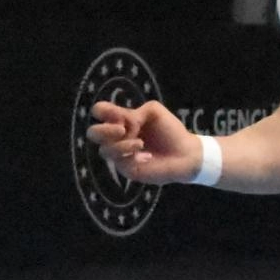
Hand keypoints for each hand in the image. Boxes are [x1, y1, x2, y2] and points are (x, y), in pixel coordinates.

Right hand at [86, 99, 202, 184]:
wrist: (186, 153)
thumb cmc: (171, 131)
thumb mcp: (153, 111)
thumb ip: (134, 112)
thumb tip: (122, 127)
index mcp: (122, 120)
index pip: (100, 112)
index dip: (102, 111)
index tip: (117, 113)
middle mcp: (117, 137)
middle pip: (93, 133)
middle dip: (104, 130)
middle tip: (122, 129)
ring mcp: (121, 154)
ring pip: (104, 149)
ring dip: (122, 144)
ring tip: (140, 143)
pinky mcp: (127, 168)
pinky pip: (119, 162)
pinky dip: (131, 155)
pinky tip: (146, 156)